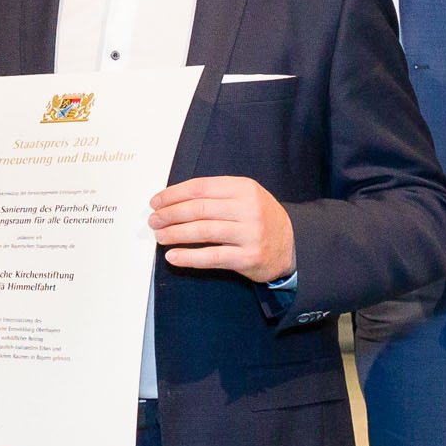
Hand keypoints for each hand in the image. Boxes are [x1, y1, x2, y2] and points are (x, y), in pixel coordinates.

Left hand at [149, 175, 294, 283]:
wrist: (291, 245)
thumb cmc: (260, 219)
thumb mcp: (245, 197)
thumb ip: (216, 195)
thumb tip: (173, 200)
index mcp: (244, 188)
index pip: (200, 188)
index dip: (174, 195)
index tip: (156, 202)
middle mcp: (249, 209)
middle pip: (199, 209)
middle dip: (170, 214)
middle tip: (154, 220)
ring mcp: (250, 234)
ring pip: (203, 231)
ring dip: (175, 234)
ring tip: (160, 236)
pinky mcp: (248, 257)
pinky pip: (212, 257)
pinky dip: (189, 257)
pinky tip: (173, 256)